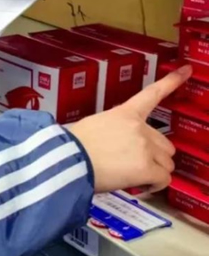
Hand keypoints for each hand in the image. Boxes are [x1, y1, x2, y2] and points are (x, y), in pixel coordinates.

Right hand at [69, 65, 190, 193]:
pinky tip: (141, 186)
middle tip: (134, 164)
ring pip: (167, 164)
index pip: (152, 94)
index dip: (172, 81)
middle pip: (165, 144)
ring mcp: (145, 148)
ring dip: (155, 172)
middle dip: (155, 156)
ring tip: (134, 177)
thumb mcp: (91, 126)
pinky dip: (155, 186)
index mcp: (124, 113)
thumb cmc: (72, 146)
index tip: (186, 69)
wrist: (69, 160)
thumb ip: (111, 130)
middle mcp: (139, 127)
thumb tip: (111, 145)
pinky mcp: (147, 168)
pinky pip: (164, 180)